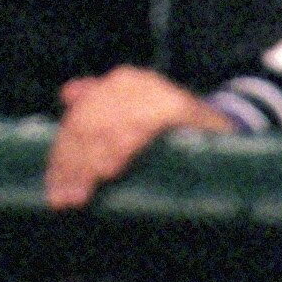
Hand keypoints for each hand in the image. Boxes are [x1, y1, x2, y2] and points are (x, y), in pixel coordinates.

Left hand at [45, 67, 224, 208]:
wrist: (228, 127)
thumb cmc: (174, 127)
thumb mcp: (137, 112)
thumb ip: (102, 103)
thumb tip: (68, 93)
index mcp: (119, 83)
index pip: (79, 120)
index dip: (62, 156)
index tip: (53, 190)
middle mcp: (131, 82)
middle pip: (87, 125)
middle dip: (72, 166)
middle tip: (65, 199)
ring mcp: (154, 91)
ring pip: (108, 128)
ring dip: (90, 164)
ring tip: (81, 193)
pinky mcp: (177, 105)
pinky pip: (140, 128)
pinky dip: (122, 148)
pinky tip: (109, 169)